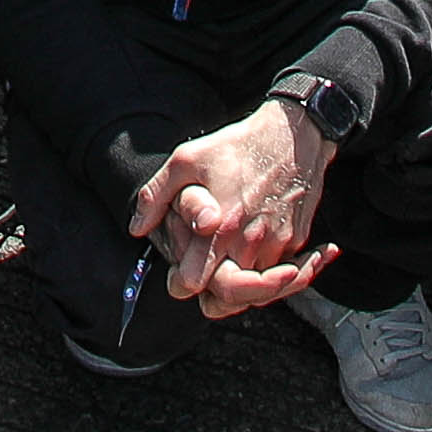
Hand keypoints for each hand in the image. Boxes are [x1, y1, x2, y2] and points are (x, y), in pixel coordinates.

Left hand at [127, 100, 336, 317]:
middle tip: (203, 277)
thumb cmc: (237, 146)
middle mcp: (249, 243)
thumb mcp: (186, 159)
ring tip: (227, 264)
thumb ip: (156, 196)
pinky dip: (267, 273)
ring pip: (255, 291)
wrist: (293, 134)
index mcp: (219, 228)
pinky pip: (279, 274)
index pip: (192, 284)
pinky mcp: (295, 240)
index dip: (180, 282)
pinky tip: (253, 256)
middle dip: (212, 294)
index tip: (180, 272)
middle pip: (226, 297)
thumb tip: (136, 227)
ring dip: (241, 284)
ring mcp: (276, 244)